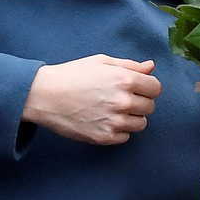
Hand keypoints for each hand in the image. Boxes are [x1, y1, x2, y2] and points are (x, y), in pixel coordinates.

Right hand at [23, 55, 161, 144]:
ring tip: (111, 110)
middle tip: (119, 98)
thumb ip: (130, 66)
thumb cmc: (72, 75)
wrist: (44, 95)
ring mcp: (114, 121)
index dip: (147, 87)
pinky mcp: (104, 137)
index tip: (136, 88)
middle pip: (150, 107)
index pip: (155, 88)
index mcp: (124, 80)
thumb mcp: (101, 62)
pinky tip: (104, 120)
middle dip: (139, 102)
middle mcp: (123, 101)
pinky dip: (119, 130)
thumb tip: (151, 67)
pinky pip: (126, 136)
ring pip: (140, 124)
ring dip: (131, 117)